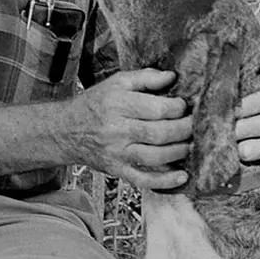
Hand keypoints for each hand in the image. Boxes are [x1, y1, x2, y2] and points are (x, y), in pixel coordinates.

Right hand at [70, 68, 191, 190]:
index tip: (184, 106)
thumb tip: (172, 77)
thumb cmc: (94, 104)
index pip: (157, 108)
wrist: (66, 130)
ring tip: (189, 144)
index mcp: (118, 104)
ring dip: (179, 152)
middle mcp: (117, 130)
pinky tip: (182, 177)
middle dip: (184, 129)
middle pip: (159, 133)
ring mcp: (117, 153)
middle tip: (193, 125)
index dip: (178, 107)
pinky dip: (165, 181)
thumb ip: (145, 77)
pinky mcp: (117, 170)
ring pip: (155, 157)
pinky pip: (143, 180)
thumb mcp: (116, 82)